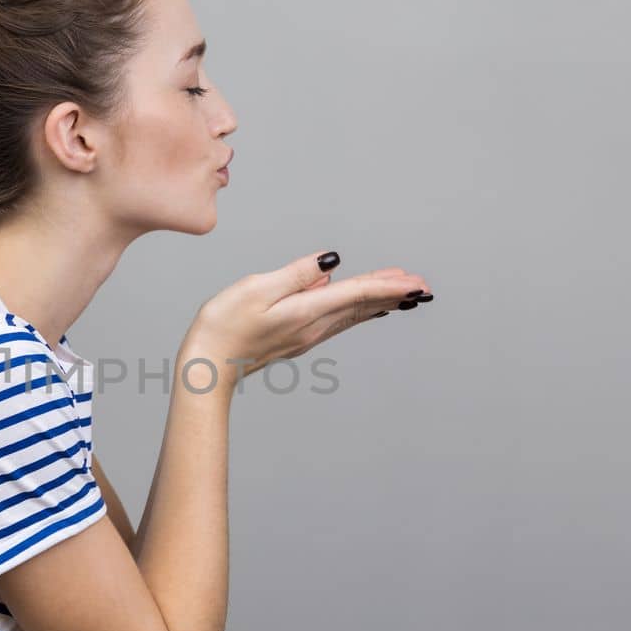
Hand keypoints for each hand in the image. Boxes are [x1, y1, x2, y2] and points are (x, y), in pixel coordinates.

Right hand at [180, 250, 432, 387]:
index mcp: (306, 312)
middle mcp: (313, 327)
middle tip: (425, 287)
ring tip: (407, 295)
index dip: (389, 284)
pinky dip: (360, 312)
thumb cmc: (222, 326)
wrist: (205, 367)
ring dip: (382, 303)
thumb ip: (296, 274)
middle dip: (395, 294)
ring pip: (354, 315)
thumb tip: (331, 263)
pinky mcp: (296, 338)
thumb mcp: (256, 289)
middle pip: (363, 306)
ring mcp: (306, 336)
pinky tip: (366, 310)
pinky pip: (339, 322)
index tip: (417, 281)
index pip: (357, 294)